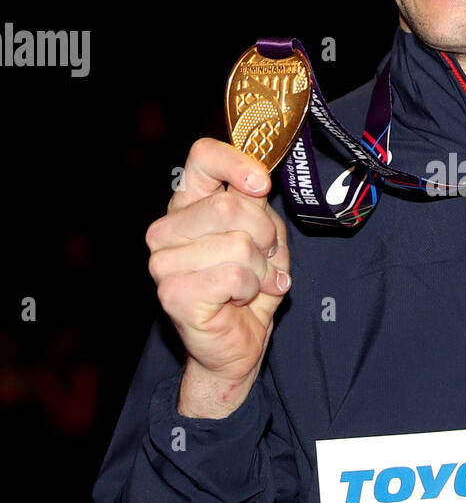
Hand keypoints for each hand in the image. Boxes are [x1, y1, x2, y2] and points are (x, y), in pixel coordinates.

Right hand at [145, 138, 290, 415]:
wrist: (237, 345)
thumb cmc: (248, 287)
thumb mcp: (264, 238)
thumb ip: (258, 207)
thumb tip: (256, 185)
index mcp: (187, 205)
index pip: (202, 158)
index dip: (236, 163)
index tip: (261, 184)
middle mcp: (166, 229)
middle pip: (230, 206)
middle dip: (265, 236)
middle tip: (265, 259)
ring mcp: (163, 262)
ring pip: (238, 244)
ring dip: (261, 269)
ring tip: (254, 284)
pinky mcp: (172, 293)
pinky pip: (234, 275)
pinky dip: (253, 288)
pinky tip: (243, 299)